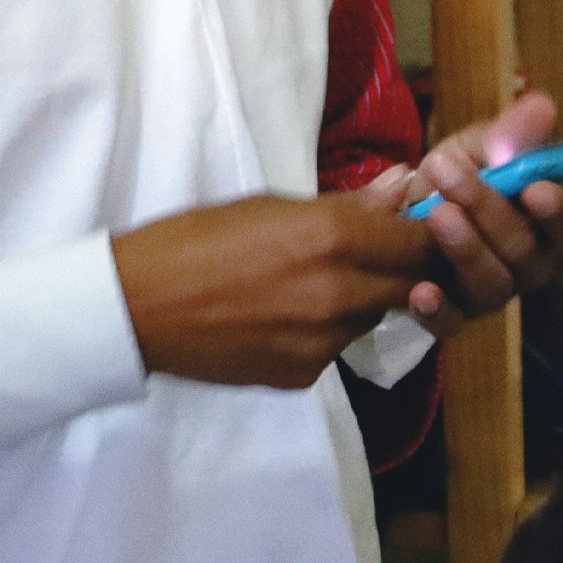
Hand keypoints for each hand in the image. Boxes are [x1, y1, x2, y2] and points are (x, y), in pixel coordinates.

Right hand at [112, 194, 434, 386]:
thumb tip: (403, 188)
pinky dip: (325, 331)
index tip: (420, 227)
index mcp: (333, 238)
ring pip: (372, 318)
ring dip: (362, 300)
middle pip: (410, 285)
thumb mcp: (272, 205)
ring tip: (311, 281)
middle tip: (375, 254)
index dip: (428, 234)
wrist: (134, 307)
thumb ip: (348, 205)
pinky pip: (336, 348)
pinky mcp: (303, 375)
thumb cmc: (195, 240)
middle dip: (403, 269)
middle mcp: (339, 294)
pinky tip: (283, 314)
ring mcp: (323, 342)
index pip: (422, 242)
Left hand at [360, 91, 562, 333]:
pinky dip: (438, 311)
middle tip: (449, 169)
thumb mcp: (481, 148)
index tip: (535, 189)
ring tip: (436, 213)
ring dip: (465, 249)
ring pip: (493, 284)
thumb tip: (543, 107)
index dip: (561, 212)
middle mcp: (533, 267)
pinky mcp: (456, 316)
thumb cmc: (461, 179)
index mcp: (553, 227)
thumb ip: (511, 134)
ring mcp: (495, 294)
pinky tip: (420, 292)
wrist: (408, 211)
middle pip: (525, 251)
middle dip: (488, 208)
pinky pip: (452, 323)